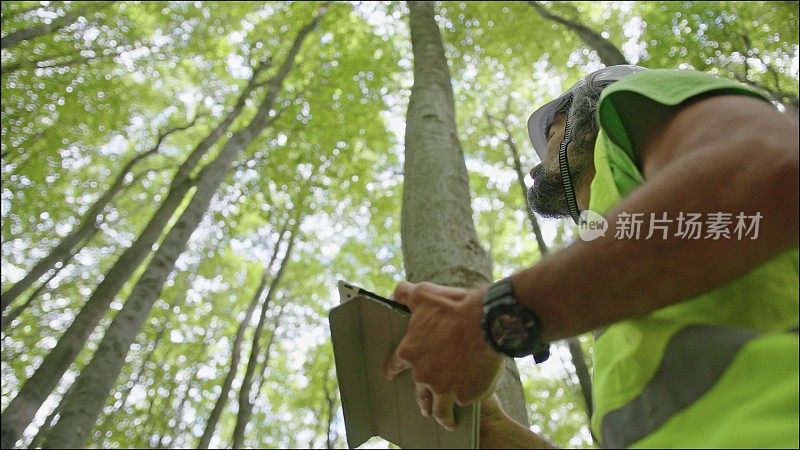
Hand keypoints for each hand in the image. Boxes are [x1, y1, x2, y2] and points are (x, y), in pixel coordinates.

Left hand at [382, 281, 502, 430]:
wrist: (487, 319)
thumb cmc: (455, 305)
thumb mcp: (424, 293)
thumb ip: (405, 294)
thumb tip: (396, 293)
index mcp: (410, 352)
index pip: (394, 365)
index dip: (393, 369)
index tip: (391, 375)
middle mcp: (424, 374)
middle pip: (419, 393)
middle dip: (422, 400)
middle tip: (425, 407)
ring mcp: (445, 387)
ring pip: (440, 408)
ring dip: (442, 415)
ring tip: (446, 421)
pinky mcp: (467, 394)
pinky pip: (466, 400)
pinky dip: (469, 399)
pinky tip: (473, 399)